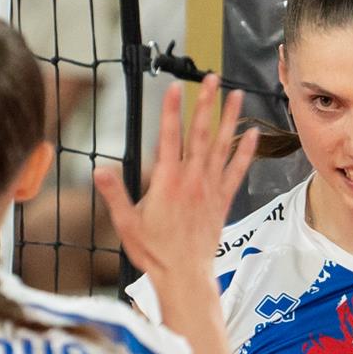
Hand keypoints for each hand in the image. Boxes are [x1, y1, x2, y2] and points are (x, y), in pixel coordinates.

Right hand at [93, 75, 258, 287]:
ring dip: (229, 118)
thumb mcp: (126, 223)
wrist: (184, 276)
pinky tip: (252, 134)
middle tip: (211, 78)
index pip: (168, 138)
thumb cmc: (154, 252)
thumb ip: (115, 194)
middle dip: (205, 103)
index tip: (175, 86)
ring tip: (236, 94)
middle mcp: (192, 180)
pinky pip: (236, 171)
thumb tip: (100, 171)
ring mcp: (210, 189)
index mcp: (167, 182)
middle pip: (200, 134)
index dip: (171, 110)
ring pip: (221, 146)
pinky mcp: (222, 201)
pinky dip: (245, 152)